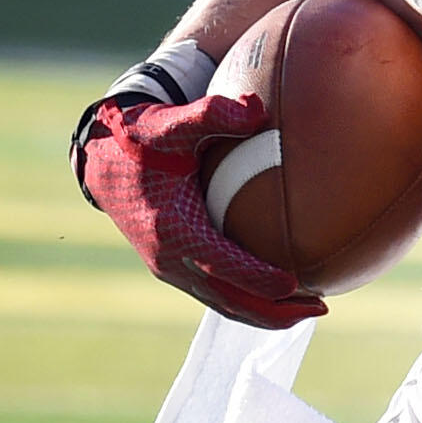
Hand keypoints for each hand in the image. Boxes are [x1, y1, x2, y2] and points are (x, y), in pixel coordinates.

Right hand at [73, 90, 324, 328]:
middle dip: (274, 311)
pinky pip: (215, 294)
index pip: (222, 264)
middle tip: (321, 307)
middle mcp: (169, 257)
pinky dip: (246, 300)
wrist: (100, 160)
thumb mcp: (171, 122)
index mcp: (172, 228)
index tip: (295, 283)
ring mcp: (169, 268)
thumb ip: (212, 114)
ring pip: (223, 304)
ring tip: (308, 309)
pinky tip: (277, 294)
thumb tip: (257, 108)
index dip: (258, 278)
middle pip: (229, 299)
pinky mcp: (171, 268)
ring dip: (265, 313)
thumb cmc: (140, 138)